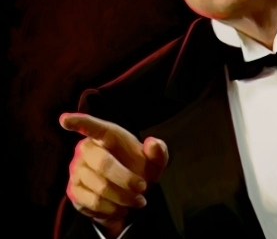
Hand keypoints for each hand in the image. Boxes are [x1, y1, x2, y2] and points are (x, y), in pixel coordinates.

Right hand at [60, 113, 168, 237]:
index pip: (92, 126)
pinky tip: (121, 208)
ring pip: (99, 188)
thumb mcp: (154, 162)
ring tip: (136, 201)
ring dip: (123, 198)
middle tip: (143, 189)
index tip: (65, 120)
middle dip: (126, 180)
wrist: (129, 194)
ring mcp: (76, 170)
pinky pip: (92, 203)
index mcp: (107, 135)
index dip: (78, 122)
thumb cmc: (139, 169)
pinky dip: (111, 209)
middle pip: (103, 164)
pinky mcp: (73, 190)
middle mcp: (86, 149)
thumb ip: (158, 152)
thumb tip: (152, 143)